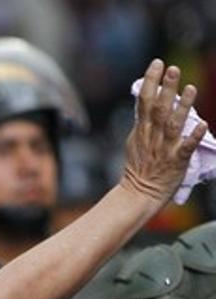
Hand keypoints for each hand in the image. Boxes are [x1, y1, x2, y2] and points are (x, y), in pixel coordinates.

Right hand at [120, 59, 207, 205]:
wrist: (138, 195)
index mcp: (141, 131)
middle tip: (173, 68)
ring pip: (173, 125)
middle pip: (158, 109)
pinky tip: (203, 124)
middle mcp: (152, 137)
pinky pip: (186, 148)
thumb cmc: (138, 169)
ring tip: (191, 88)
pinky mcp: (176, 162)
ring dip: (182, 106)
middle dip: (165, 88)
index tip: (157, 63)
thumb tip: (145, 101)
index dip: (150, 81)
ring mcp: (164, 149)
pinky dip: (194, 136)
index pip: (144, 102)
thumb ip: (142, 122)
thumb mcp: (134, 142)